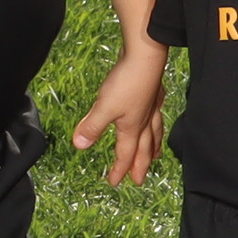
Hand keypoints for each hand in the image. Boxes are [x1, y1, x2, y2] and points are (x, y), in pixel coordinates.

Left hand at [70, 40, 165, 185]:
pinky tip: (156, 114)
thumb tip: (80, 145)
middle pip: (144, 148)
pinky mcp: (152, 91)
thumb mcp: (104, 107)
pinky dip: (158, 119)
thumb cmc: (127, 82)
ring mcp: (150, 106)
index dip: (119, 169)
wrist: (145, 55)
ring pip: (154, 131)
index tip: (114, 182)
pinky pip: (157, 112)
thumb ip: (92, 127)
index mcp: (133, 127)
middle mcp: (144, 119)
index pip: (126, 154)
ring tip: (156, 155)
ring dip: (154, 146)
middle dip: (141, 165)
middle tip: (139, 179)